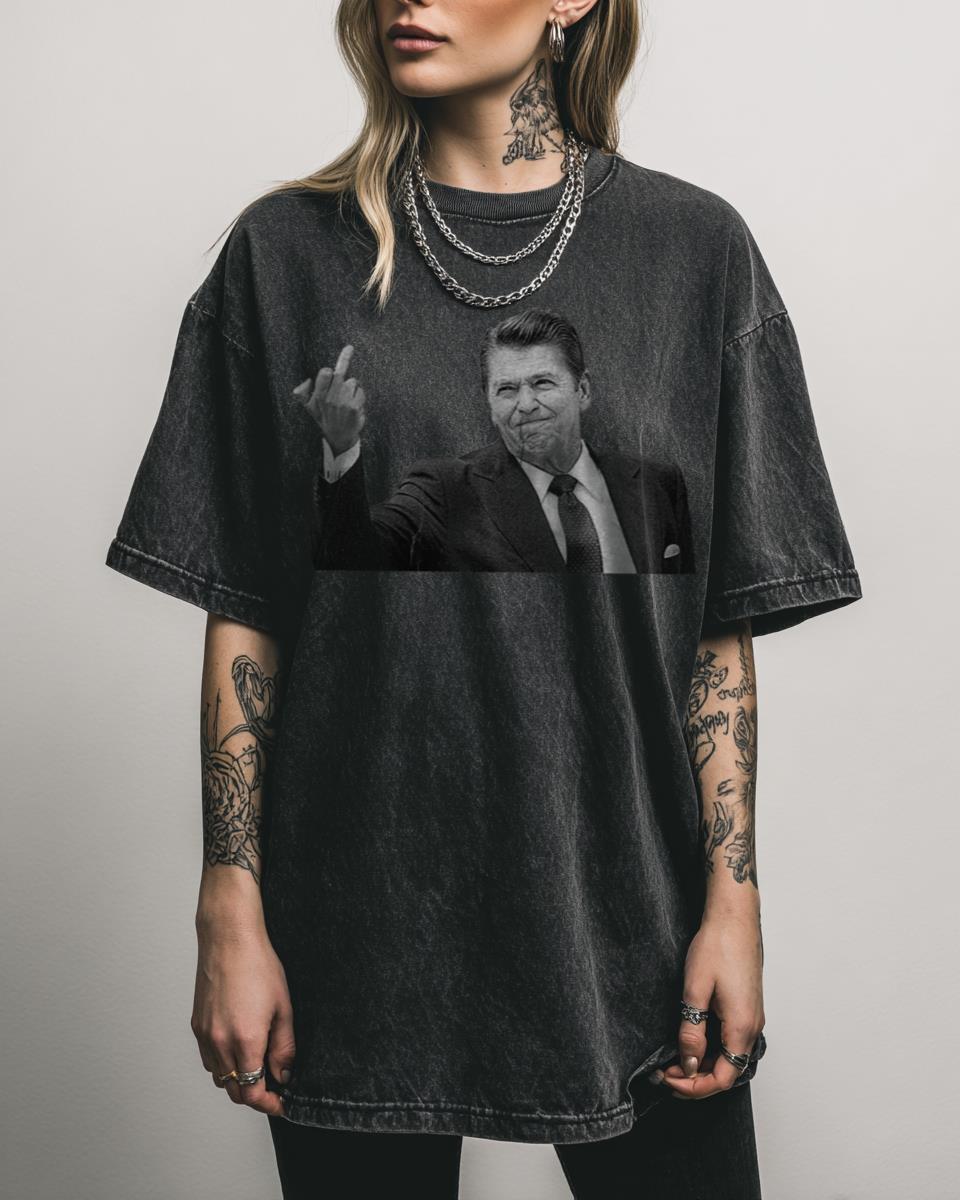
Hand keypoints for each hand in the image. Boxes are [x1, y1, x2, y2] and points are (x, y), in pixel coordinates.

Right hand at [191, 921, 295, 1116]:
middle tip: (274, 1088)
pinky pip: (208, 1059)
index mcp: (245, 1040)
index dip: (268, 1104)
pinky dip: (223, 1065)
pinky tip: (238, 1050)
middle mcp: (220, 1043)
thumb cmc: (258, 966)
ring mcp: (205, 1035)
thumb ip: (284, 1047)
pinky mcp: (196, 1026)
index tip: (280, 1103)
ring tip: (258, 1066)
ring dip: (238, 1080)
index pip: (252, 1093)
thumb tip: (284, 1074)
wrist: (229, 939)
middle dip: (255, 1095)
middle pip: (234, 1091)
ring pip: (219, 1077)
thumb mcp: (283, 1007)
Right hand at [292, 342, 365, 455]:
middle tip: (349, 349)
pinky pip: (360, 391)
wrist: (339, 437)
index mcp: (318, 397)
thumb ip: (302, 394)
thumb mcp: (309, 408)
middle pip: (340, 374)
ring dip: (352, 387)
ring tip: (348, 398)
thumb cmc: (326, 419)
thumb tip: (304, 382)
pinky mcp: (353, 408)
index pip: (325, 373)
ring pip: (352, 382)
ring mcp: (342, 403)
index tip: (348, 348)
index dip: (337, 362)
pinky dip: (360, 396)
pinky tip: (355, 405)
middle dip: (345, 362)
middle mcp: (329, 399)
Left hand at [658, 910, 764, 1099]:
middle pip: (727, 1072)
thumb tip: (689, 1064)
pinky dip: (711, 1049)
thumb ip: (692, 1031)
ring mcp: (752, 1017)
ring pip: (729, 1057)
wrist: (734, 918)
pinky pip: (731, 1040)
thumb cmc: (717, 946)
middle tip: (664, 1072)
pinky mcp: (747, 1008)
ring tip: (673, 1059)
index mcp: (742, 1027)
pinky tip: (691, 1041)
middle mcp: (753, 1027)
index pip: (722, 1078)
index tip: (668, 1079)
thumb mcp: (695, 990)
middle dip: (695, 1079)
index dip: (694, 1087)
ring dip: (703, 1064)